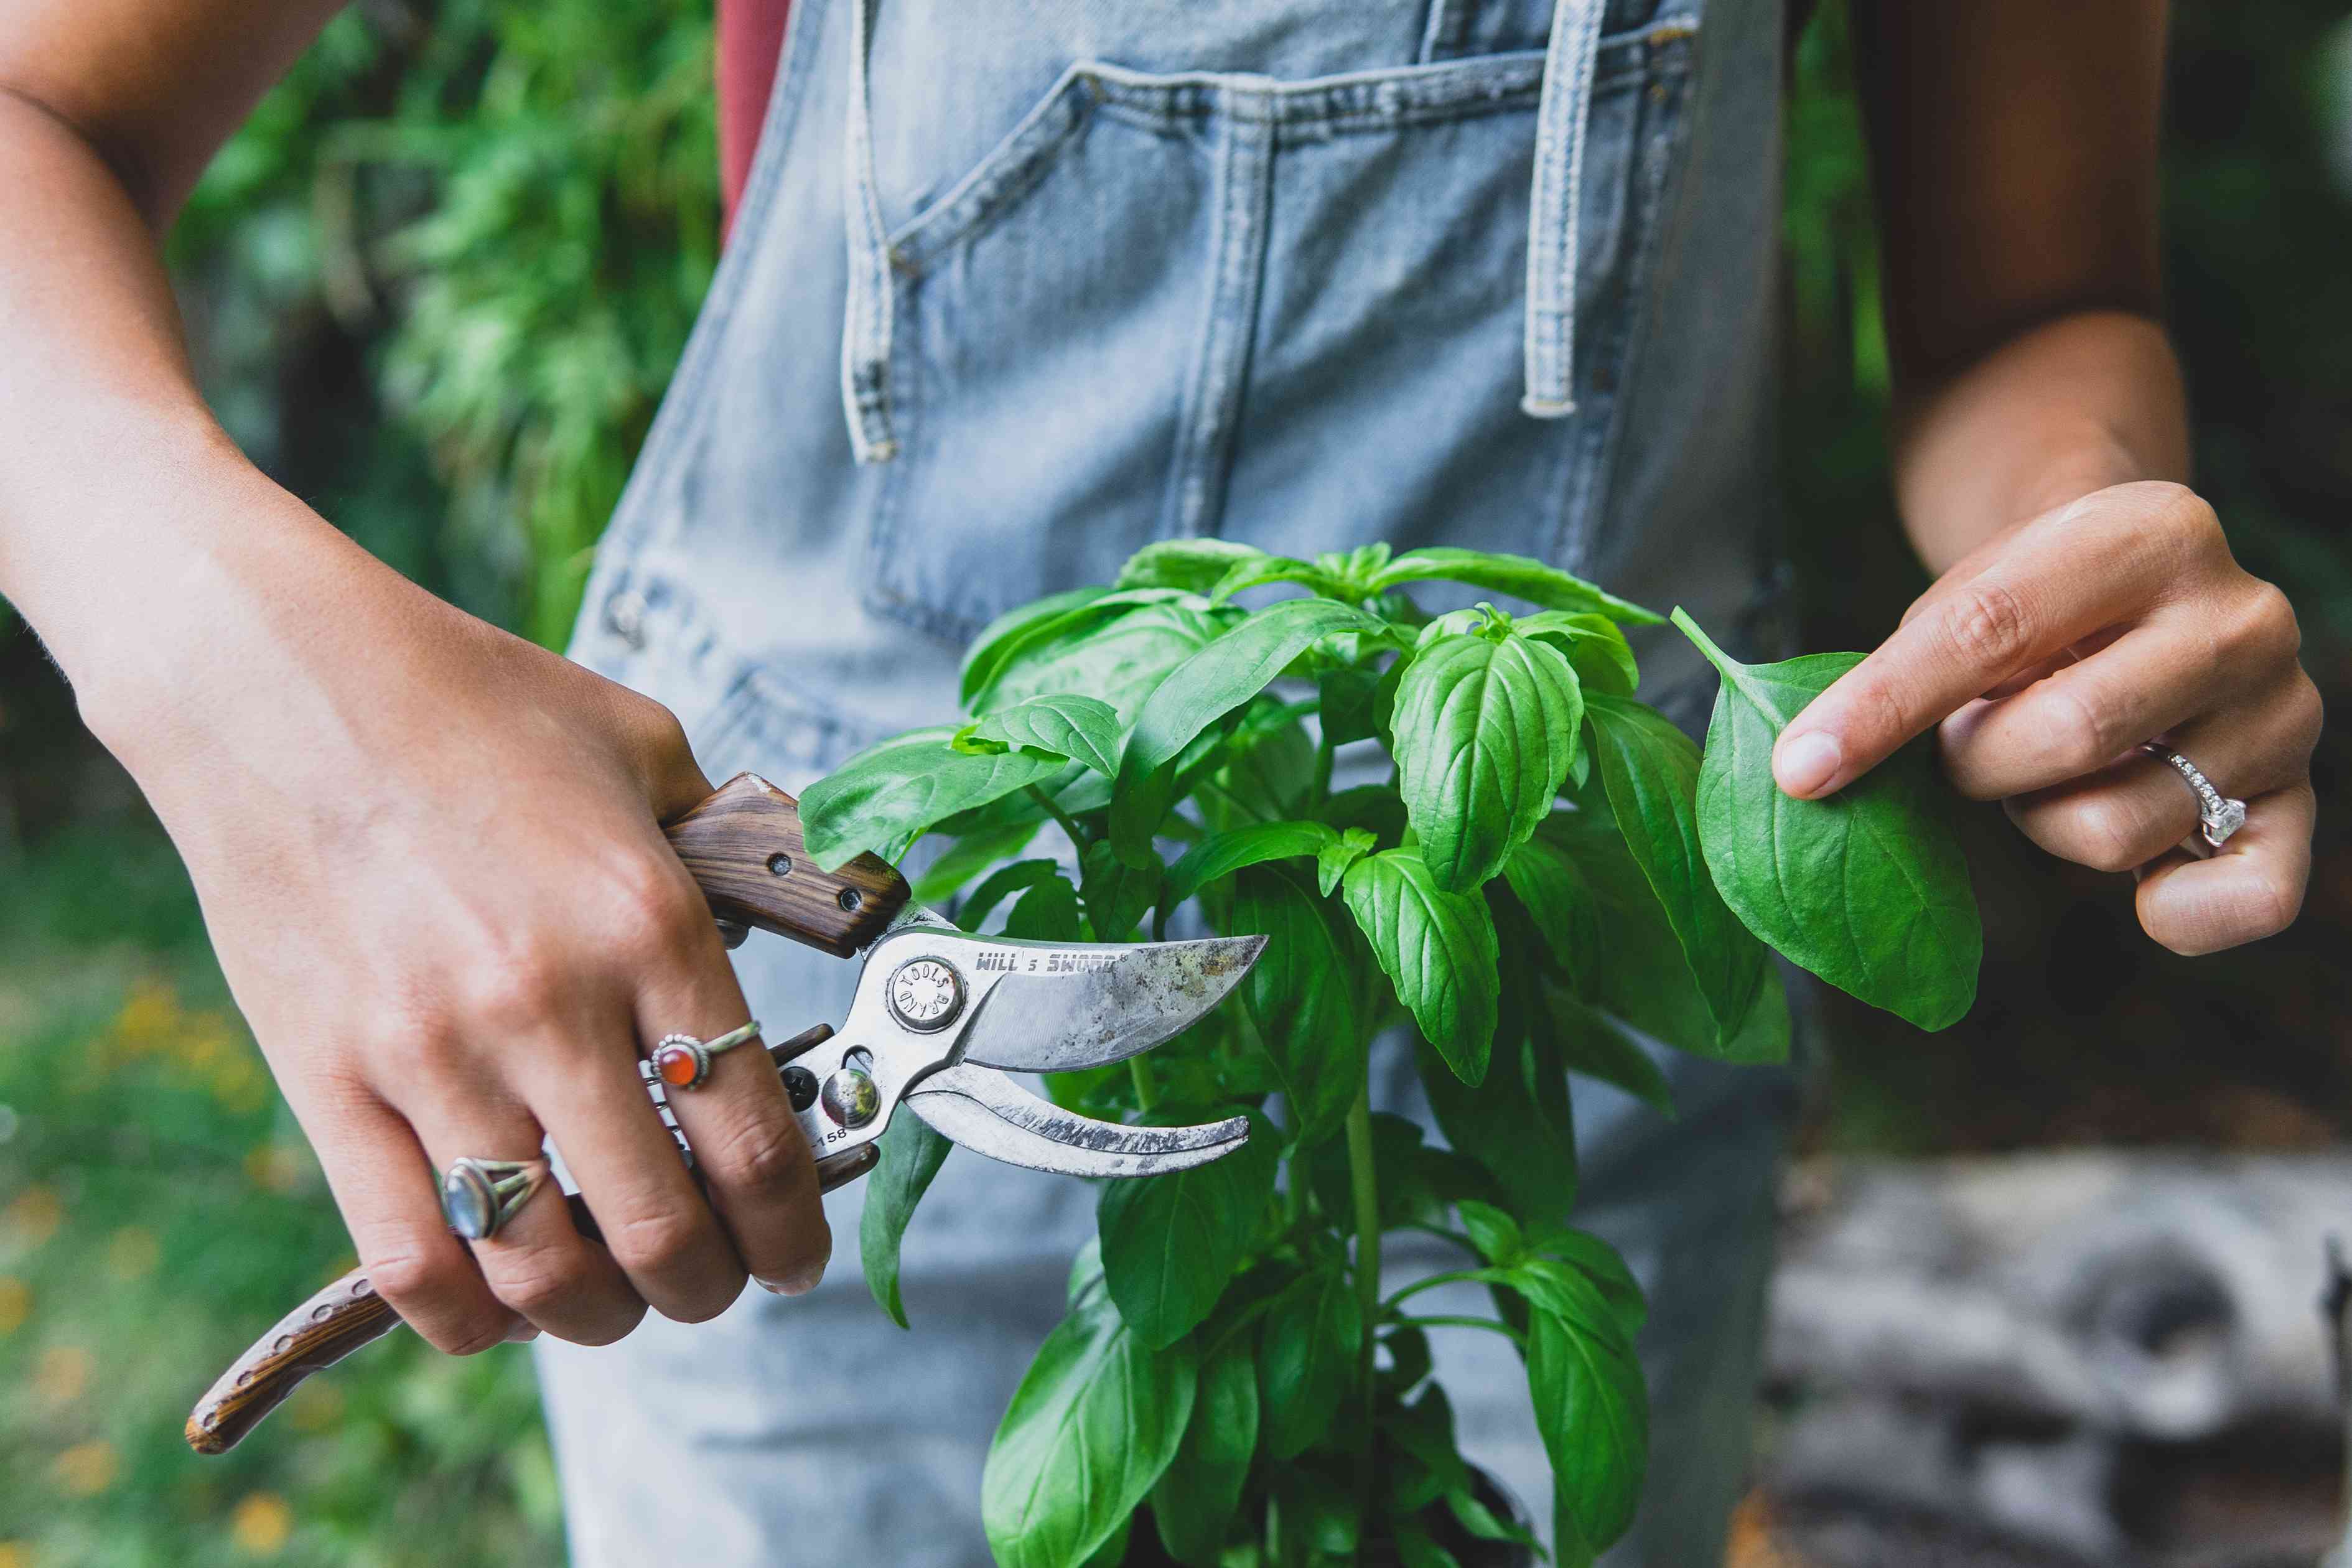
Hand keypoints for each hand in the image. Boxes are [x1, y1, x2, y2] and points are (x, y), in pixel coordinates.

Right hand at [96, 534, 830, 1353]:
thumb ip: (731, 847)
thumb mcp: (648, 749)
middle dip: (709, 1287)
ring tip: (617, 1300)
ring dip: (599, 1316)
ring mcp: (431, 1053)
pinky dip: (469, 1318)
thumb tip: (793, 926)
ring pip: (540, 1270)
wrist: (282, 681)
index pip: (756, 1139)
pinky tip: (503, 1304)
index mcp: (650, 922)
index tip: (795, 1251)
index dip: (791, 1229)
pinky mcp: (325, 1084)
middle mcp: (551, 1002)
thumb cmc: (478, 703)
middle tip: (716, 1282)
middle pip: (661, 1230)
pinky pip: (408, 1259)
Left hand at [1771, 481, 2321, 954]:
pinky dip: (2181, 915)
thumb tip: (1808, 775)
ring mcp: (2281, 709)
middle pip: (2066, 737)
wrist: (2135, 585)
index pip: (1987, 632)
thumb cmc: (2027, 606)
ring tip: (2048, 772)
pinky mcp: (2298, 794)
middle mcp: (2239, 616)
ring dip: (2044, 823)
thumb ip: (1909, 675)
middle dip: (1977, 766)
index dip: (1881, 710)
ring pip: (2119, 826)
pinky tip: (2144, 896)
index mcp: (2148, 532)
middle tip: (1970, 747)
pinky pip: (2251, 895)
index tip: (1798, 770)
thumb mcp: (1965, 600)